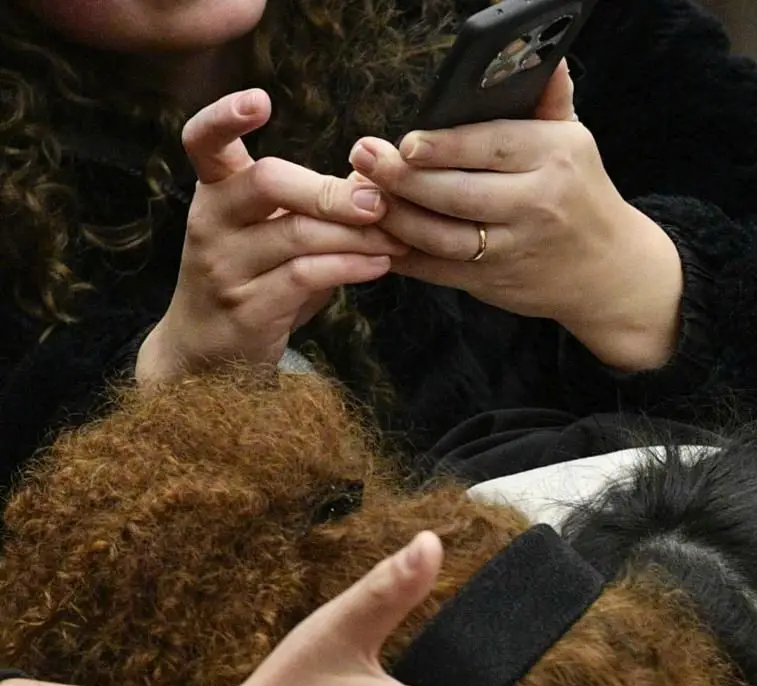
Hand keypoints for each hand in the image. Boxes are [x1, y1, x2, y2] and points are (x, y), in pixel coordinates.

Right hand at [136, 90, 405, 385]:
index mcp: (214, 193)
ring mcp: (223, 266)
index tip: (259, 99)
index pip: (201, 141)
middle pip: (266, 182)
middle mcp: (209, 222)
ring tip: (397, 236)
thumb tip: (377, 174)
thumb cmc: (255, 281)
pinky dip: (350, 267)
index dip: (223, 116)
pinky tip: (381, 264)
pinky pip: (304, 277)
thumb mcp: (276, 235)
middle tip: (378, 201)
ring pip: (295, 234)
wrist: (210, 356)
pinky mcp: (247, 307)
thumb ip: (315, 205)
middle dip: (330, 190)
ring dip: (357, 234)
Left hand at [351, 64, 684, 370]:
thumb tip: (548, 56)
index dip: (441, 147)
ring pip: (441, 236)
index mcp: (555, 158)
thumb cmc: (582, 195)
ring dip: (396, 217)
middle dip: (402, 178)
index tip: (405, 142)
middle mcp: (537, 204)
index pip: (490, 146)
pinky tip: (380, 234)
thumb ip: (549, 98)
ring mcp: (516, 248)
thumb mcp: (574, 141)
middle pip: (456, 193)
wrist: (613, 271)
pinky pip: (438, 270)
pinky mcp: (496, 282)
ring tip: (365, 195)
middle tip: (363, 159)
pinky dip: (404, 254)